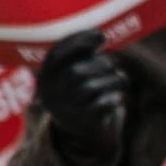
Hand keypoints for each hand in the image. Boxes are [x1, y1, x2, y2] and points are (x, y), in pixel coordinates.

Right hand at [35, 30, 126, 165]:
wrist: (79, 130)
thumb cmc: (81, 90)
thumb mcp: (75, 71)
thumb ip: (83, 54)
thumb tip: (100, 35)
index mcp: (45, 76)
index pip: (56, 54)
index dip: (78, 41)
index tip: (101, 35)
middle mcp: (50, 93)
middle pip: (77, 72)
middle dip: (101, 64)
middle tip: (112, 64)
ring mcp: (65, 109)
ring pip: (92, 88)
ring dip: (113, 79)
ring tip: (120, 79)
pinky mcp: (82, 123)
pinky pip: (103, 105)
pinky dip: (115, 98)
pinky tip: (116, 98)